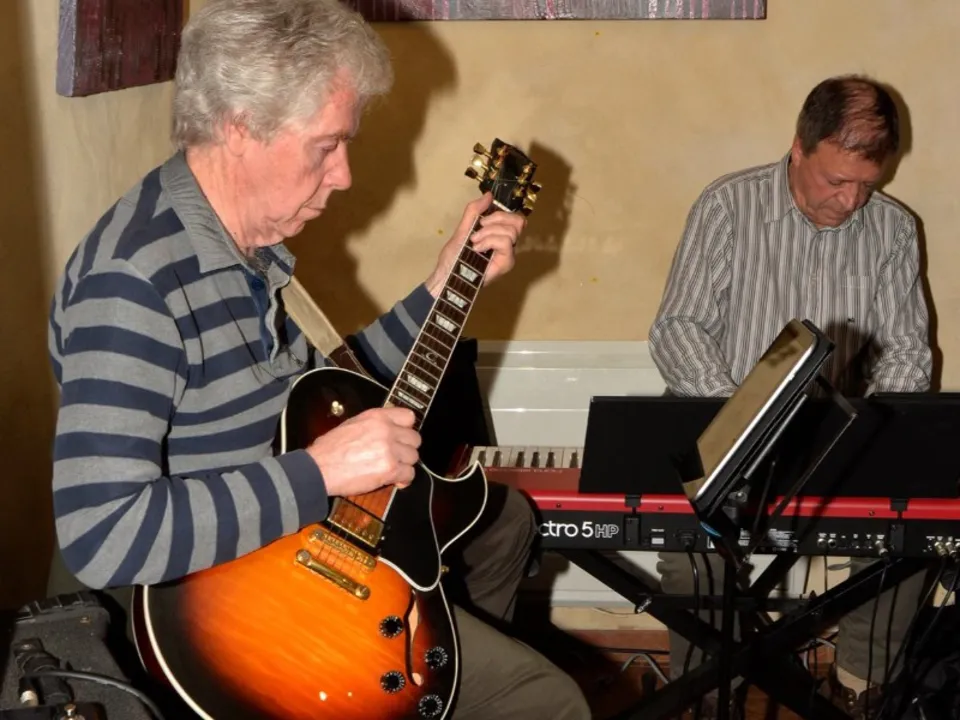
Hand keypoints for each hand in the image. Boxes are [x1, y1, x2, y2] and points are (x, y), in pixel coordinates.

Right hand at [306, 407, 420, 496]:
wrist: (318, 468)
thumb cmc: (329, 449)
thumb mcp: (352, 424)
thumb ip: (374, 423)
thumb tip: (390, 425)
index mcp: (377, 417)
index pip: (409, 417)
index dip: (407, 429)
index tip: (402, 437)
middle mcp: (386, 430)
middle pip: (415, 439)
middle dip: (406, 449)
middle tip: (397, 456)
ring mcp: (389, 449)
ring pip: (413, 457)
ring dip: (405, 465)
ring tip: (393, 469)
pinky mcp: (390, 469)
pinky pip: (409, 474)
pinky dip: (404, 479)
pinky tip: (395, 480)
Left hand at [425, 192, 524, 295]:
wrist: (447, 274)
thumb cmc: (454, 256)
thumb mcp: (463, 227)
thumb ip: (474, 211)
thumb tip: (488, 195)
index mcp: (498, 234)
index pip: (514, 217)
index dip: (500, 213)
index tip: (482, 219)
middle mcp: (506, 243)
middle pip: (517, 221)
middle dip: (496, 219)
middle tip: (478, 229)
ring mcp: (508, 254)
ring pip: (511, 231)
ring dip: (488, 233)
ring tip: (474, 242)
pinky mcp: (507, 263)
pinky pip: (506, 242)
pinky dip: (490, 241)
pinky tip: (478, 248)